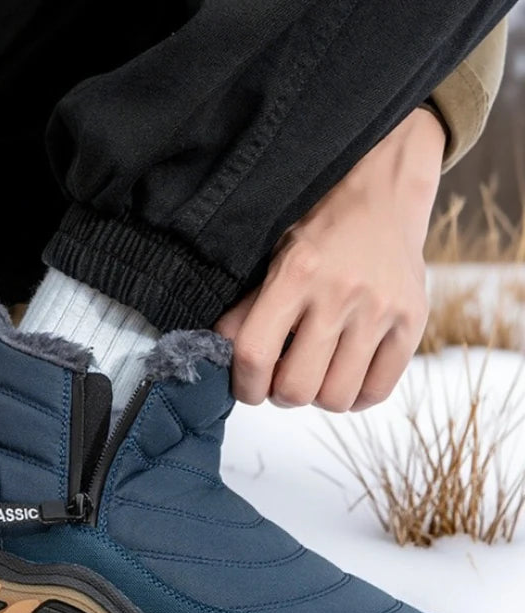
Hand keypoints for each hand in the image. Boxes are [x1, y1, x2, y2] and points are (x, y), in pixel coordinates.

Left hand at [216, 107, 443, 411]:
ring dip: (318, 397)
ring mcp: (381, 309)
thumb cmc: (318, 231)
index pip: (255, 354)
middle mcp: (340, 293)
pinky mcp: (413, 321)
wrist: (383, 196)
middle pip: (297, 387)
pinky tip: (344, 375)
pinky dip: (354, 396)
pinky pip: (377, 391)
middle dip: (281, 394)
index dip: (244, 385)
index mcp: (295, 274)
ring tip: (316, 375)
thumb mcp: (272, 258)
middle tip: (282, 379)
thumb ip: (246, 308)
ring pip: (336, 398)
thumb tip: (216, 355)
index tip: (247, 388)